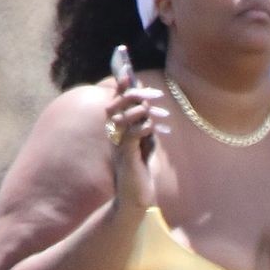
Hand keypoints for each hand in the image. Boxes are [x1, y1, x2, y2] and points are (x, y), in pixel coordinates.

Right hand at [103, 80, 167, 209]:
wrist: (135, 198)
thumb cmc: (140, 172)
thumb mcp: (144, 146)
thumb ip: (144, 128)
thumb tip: (150, 109)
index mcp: (118, 130)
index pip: (117, 103)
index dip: (121, 87)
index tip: (127, 72)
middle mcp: (115, 135)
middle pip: (118, 106)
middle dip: (134, 94)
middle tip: (154, 93)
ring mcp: (119, 145)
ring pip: (124, 118)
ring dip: (140, 109)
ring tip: (154, 107)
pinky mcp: (126, 156)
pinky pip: (132, 135)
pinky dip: (142, 127)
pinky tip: (151, 126)